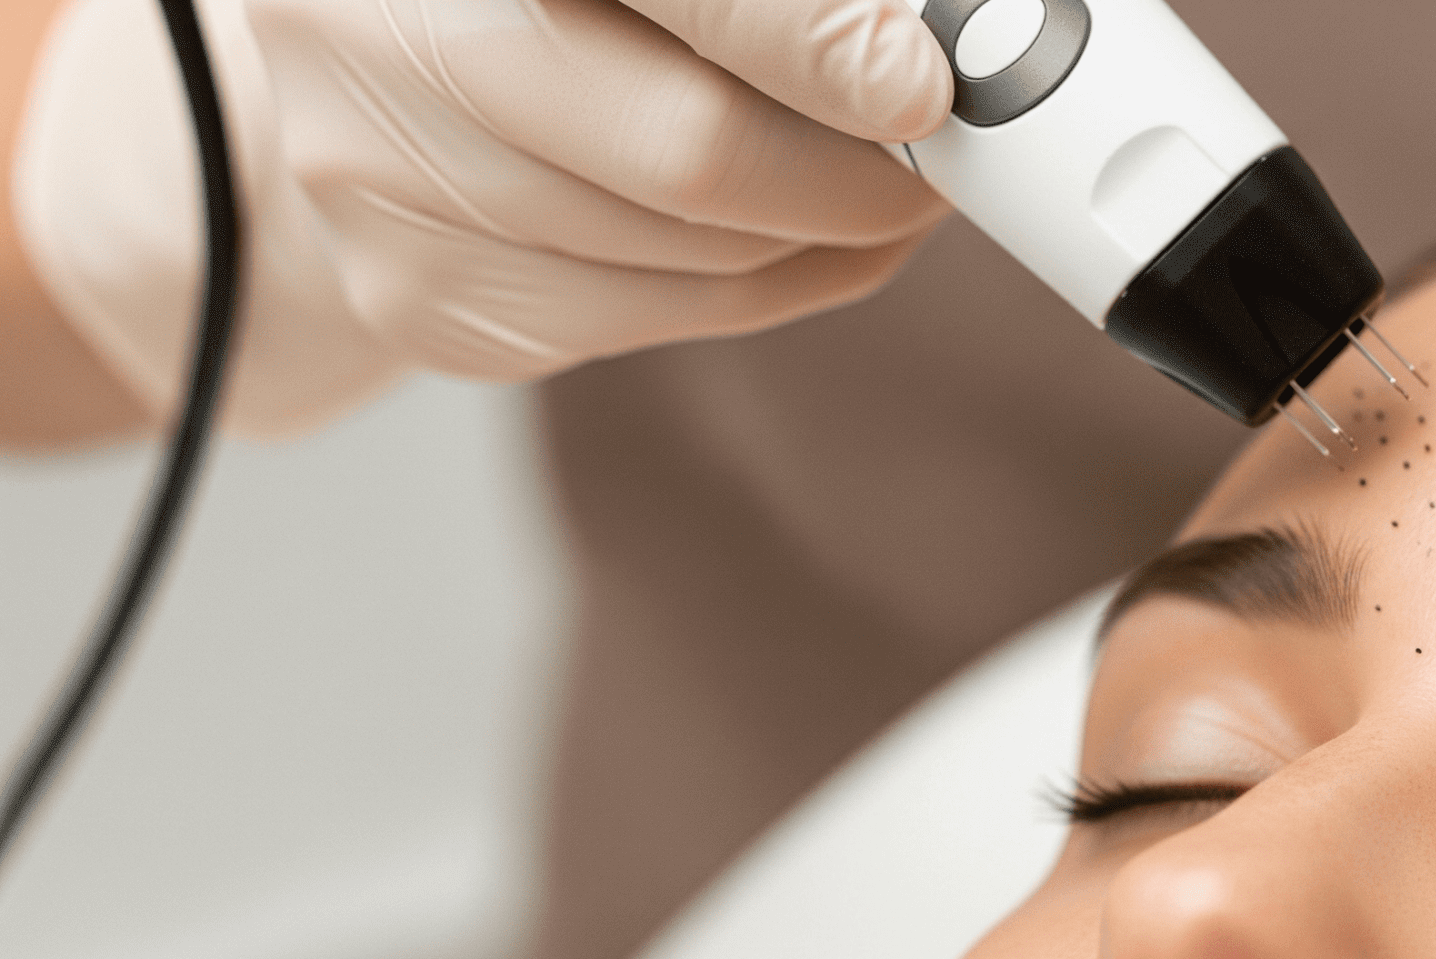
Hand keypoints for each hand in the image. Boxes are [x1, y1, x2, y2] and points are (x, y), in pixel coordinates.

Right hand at [15, 0, 952, 433]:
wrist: (365, 47)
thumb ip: (761, 3)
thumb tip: (913, 52)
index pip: (687, 2)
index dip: (811, 45)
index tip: (921, 86)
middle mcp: (372, 32)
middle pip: (685, 153)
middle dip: (854, 173)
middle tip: (939, 158)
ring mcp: (376, 181)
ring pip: (688, 257)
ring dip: (824, 233)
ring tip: (882, 184)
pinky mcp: (421, 298)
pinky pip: (653, 319)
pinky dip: (765, 282)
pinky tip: (800, 234)